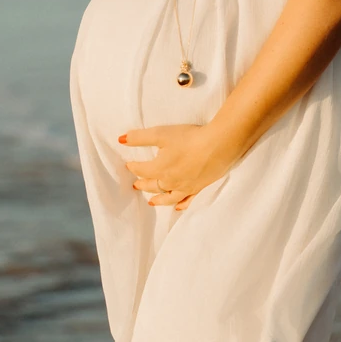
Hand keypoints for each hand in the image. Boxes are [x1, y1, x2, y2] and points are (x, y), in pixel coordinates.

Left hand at [119, 123, 236, 210]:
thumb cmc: (189, 138)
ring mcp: (186, 187)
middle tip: (136, 185)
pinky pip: (187, 200)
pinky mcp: (200, 187)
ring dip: (158, 200)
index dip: (133, 167)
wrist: (219, 145)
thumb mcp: (161, 134)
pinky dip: (180, 205)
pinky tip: (177, 207)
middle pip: (152, 185)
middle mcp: (171, 182)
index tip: (129, 165)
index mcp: (160, 169)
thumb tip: (121, 140)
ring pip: (168, 197)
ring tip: (151, 202)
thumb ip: (139, 138)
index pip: (141, 170)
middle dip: (143, 184)